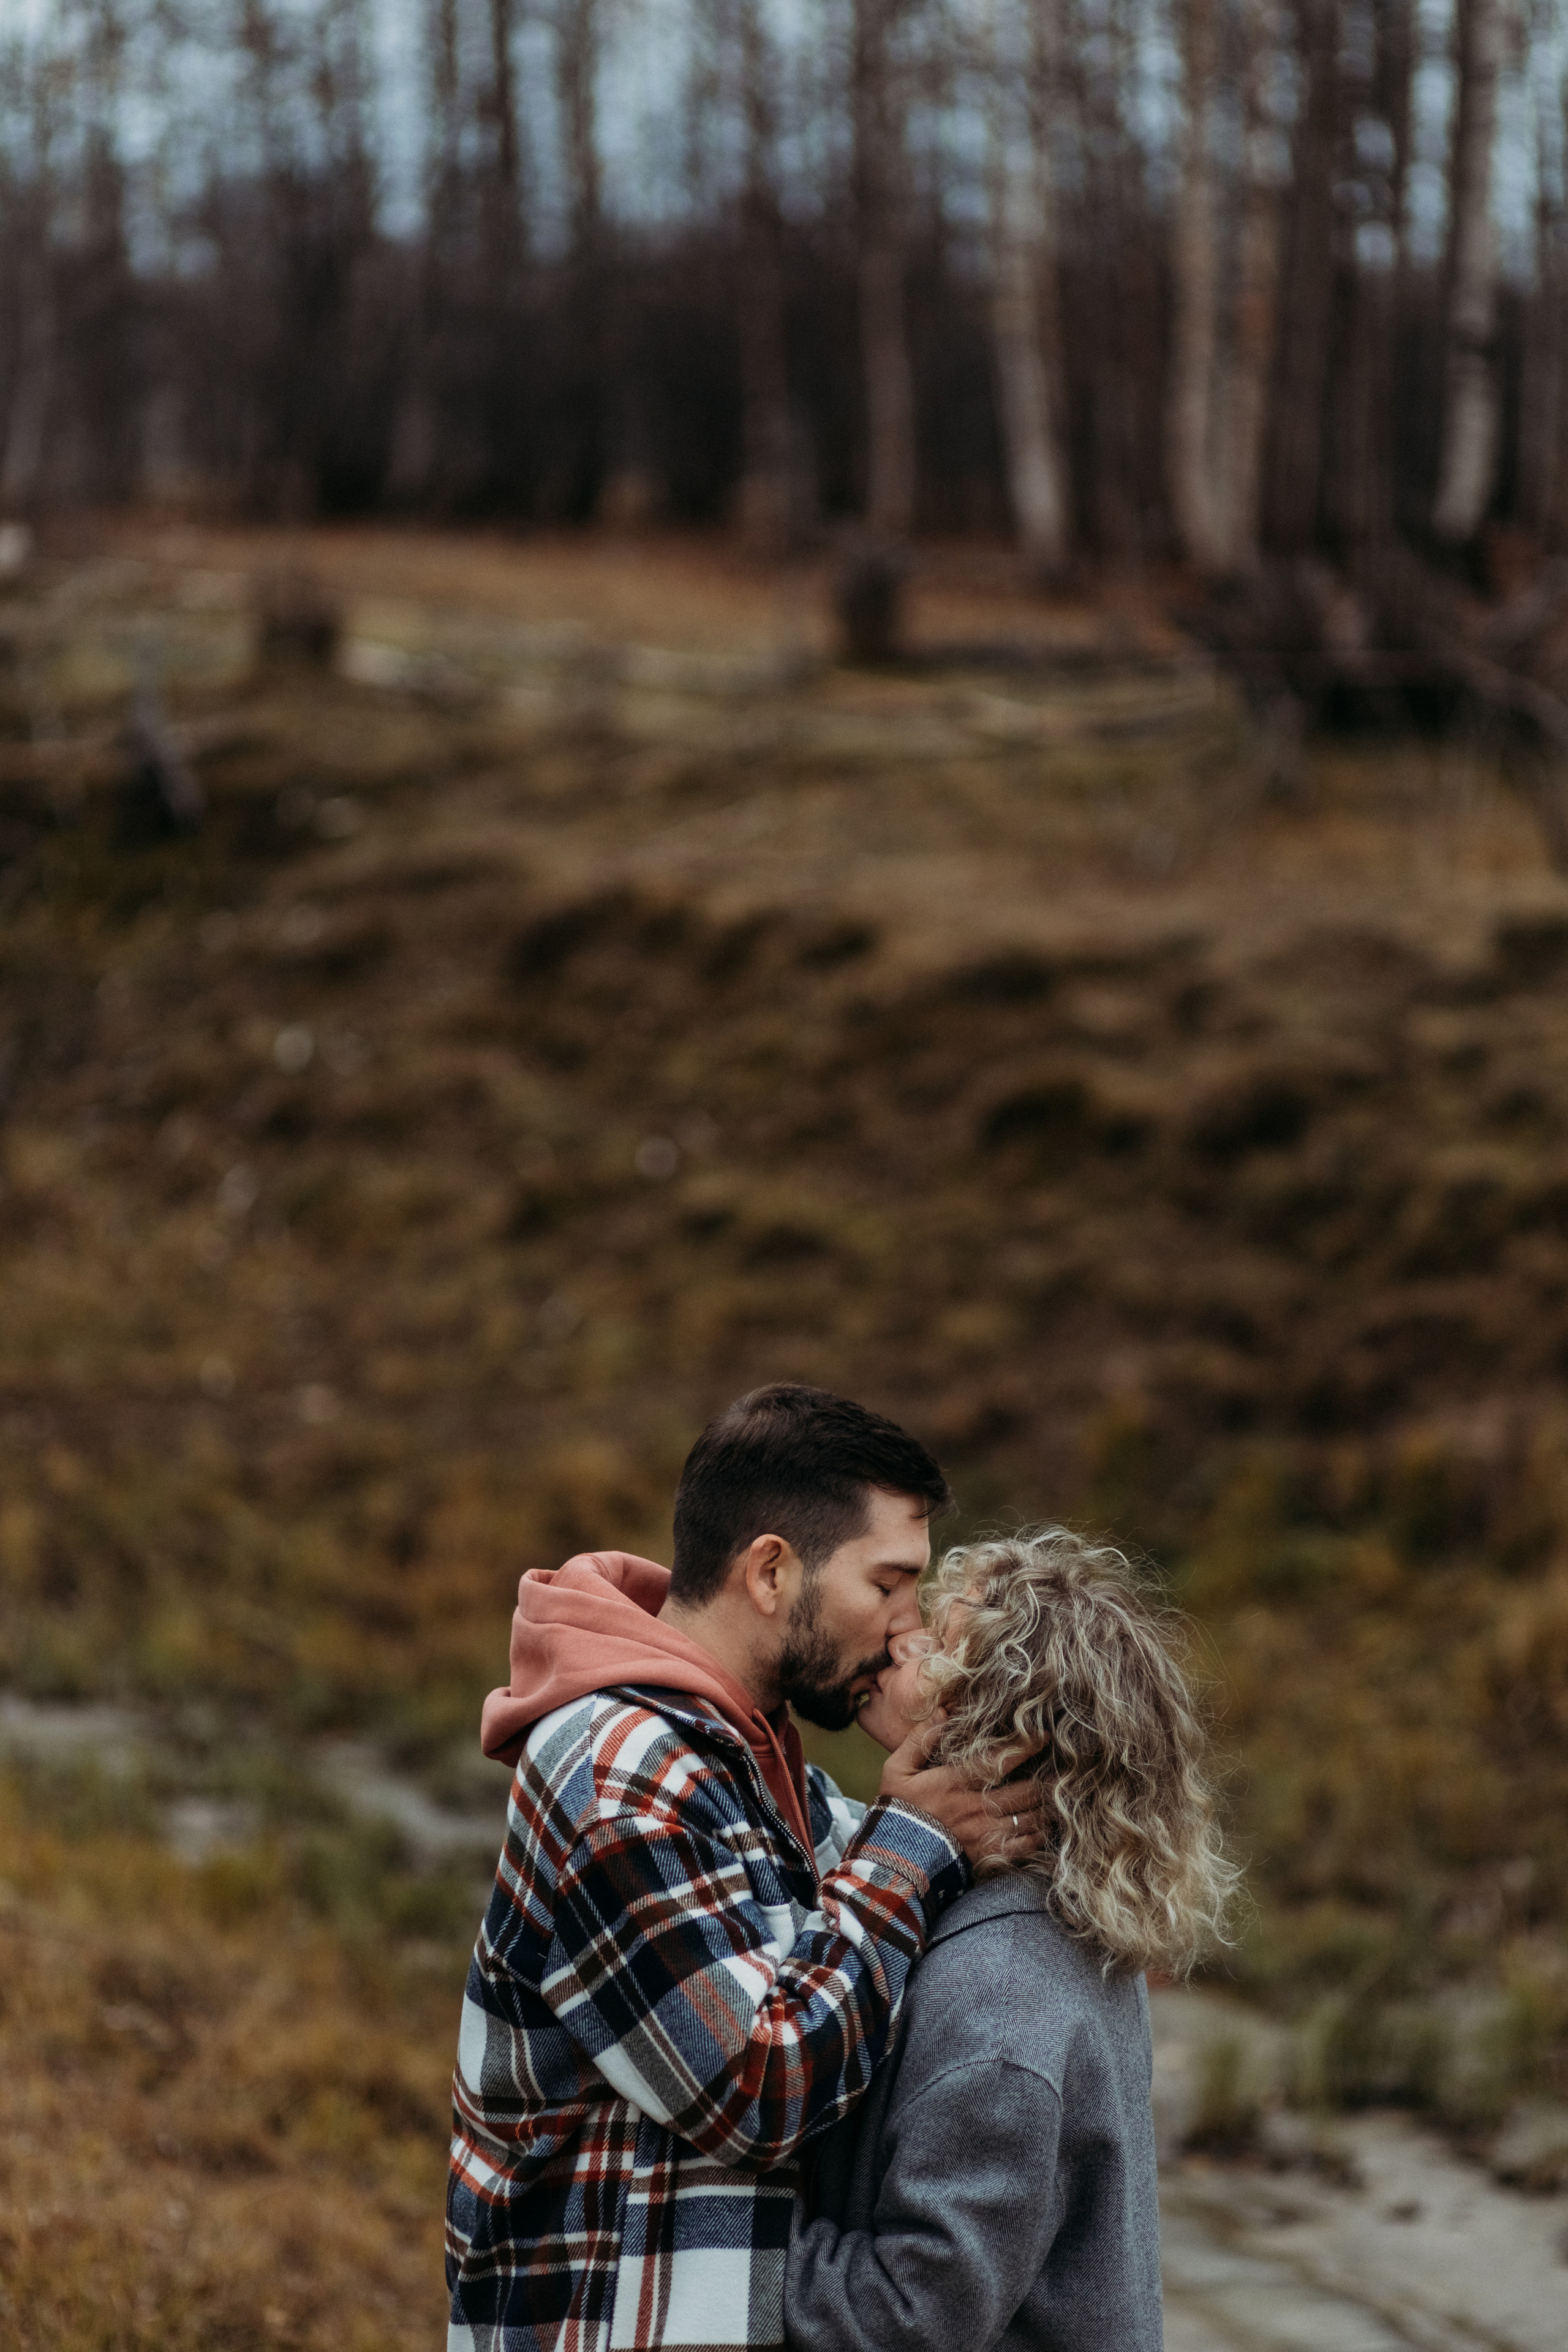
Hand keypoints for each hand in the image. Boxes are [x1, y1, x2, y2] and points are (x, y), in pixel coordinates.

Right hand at [878, 1722, 1046, 1869]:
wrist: (894, 1862)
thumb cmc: (897, 1811)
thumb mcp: (897, 1769)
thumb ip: (920, 1739)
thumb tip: (942, 1712)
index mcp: (955, 1782)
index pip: (998, 1759)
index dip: (1025, 1747)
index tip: (1043, 1737)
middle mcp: (976, 1807)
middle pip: (1025, 1791)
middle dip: (1046, 1780)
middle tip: (1063, 1772)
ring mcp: (986, 1834)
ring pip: (1030, 1818)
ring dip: (1046, 1807)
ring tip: (1059, 1798)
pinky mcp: (990, 1856)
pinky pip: (1026, 1846)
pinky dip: (1039, 1835)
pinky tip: (1045, 1828)